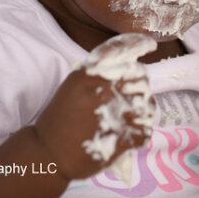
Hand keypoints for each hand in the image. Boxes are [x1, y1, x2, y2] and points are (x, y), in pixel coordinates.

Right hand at [33, 33, 156, 180]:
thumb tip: (130, 63)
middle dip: (140, 87)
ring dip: (142, 113)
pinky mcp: (122, 136)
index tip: (150, 44)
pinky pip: (145, 130)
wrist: (48, 154)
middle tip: (129, 100)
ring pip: (148, 105)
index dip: (138, 43)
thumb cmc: (61, 120)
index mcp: (90, 72)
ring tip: (126, 121)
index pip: (121, 48)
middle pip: (141, 78)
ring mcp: (115, 111)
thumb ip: (100, 73)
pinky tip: (125, 136)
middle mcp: (104, 87)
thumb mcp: (75, 85)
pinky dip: (139, 135)